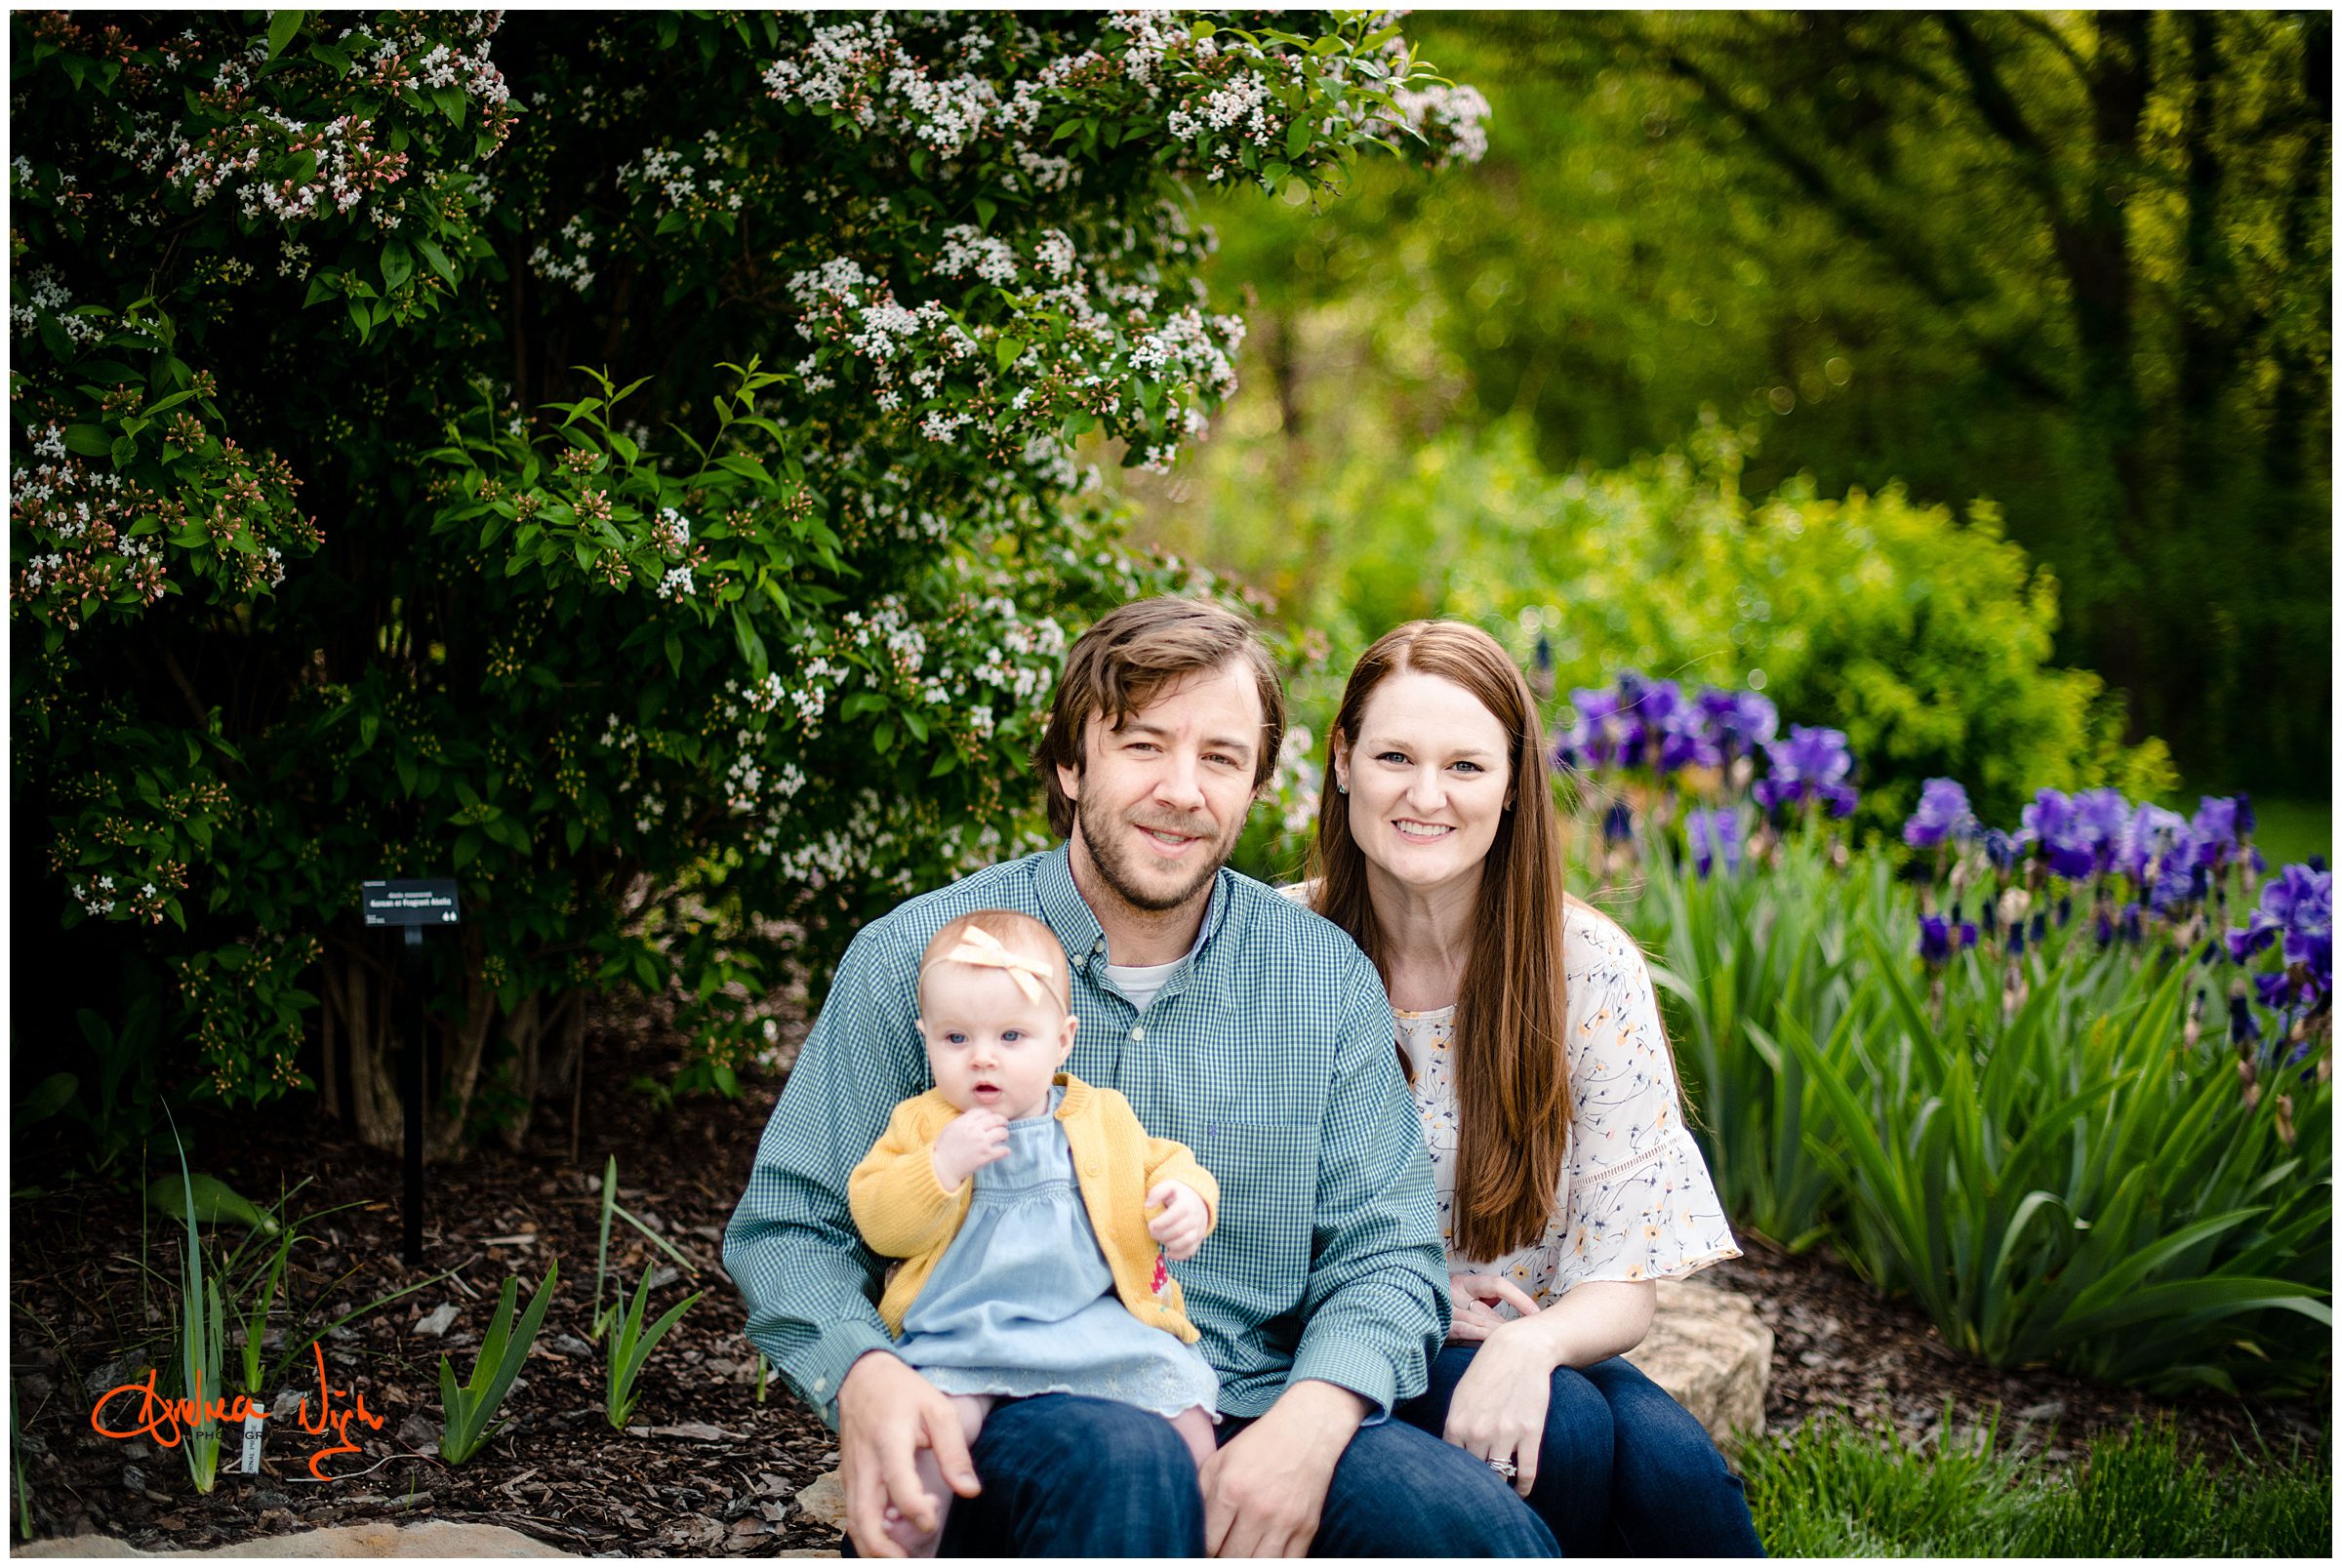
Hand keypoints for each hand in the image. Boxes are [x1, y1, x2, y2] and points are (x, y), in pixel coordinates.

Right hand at [835, 1352, 979, 1558]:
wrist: (860, 1376)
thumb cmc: (903, 1392)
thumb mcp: (938, 1410)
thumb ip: (954, 1453)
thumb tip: (971, 1491)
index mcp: (889, 1442)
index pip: (898, 1485)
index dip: (916, 1510)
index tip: (932, 1520)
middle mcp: (865, 1464)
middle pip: (864, 1519)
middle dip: (885, 1550)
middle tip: (911, 1561)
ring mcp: (852, 1474)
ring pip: (854, 1523)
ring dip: (874, 1549)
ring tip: (901, 1560)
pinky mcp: (849, 1479)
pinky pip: (852, 1515)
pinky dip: (866, 1535)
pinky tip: (889, 1543)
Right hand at [930, 1109, 1008, 1190]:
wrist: (943, 1167)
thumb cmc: (944, 1148)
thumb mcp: (950, 1128)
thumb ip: (962, 1120)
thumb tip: (975, 1117)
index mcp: (965, 1122)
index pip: (983, 1111)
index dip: (989, 1114)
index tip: (991, 1118)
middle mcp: (975, 1130)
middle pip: (996, 1119)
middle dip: (1002, 1121)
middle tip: (1003, 1125)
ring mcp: (982, 1142)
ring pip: (1002, 1132)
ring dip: (1004, 1134)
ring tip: (1002, 1138)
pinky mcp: (986, 1156)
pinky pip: (1003, 1150)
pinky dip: (1005, 1150)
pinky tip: (1003, 1151)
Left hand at [1145, 1180, 1208, 1259]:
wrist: (1197, 1201)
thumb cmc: (1178, 1195)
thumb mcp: (1169, 1186)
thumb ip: (1157, 1192)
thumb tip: (1148, 1206)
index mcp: (1187, 1204)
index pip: (1175, 1215)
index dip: (1160, 1222)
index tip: (1150, 1225)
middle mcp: (1195, 1217)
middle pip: (1178, 1230)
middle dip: (1161, 1234)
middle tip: (1152, 1232)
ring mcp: (1198, 1230)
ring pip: (1186, 1242)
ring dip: (1169, 1244)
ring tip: (1160, 1239)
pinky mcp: (1198, 1240)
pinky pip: (1190, 1251)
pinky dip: (1178, 1255)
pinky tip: (1168, 1252)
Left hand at [1199, 1380, 1361, 1556]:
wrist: (1306, 1429)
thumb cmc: (1258, 1445)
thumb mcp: (1219, 1461)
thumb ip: (1201, 1494)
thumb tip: (1190, 1527)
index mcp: (1230, 1490)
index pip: (1208, 1544)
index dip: (1204, 1549)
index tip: (1207, 1546)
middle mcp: (1258, 1509)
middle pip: (1232, 1559)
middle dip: (1225, 1556)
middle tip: (1225, 1547)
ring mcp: (1285, 1521)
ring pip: (1259, 1565)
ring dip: (1248, 1561)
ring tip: (1243, 1550)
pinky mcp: (1307, 1527)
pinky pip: (1289, 1563)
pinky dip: (1275, 1562)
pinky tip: (1265, 1552)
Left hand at [1442, 1320, 1552, 1499]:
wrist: (1520, 1350)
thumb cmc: (1487, 1372)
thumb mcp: (1461, 1396)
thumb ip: (1455, 1426)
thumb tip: (1450, 1455)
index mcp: (1457, 1423)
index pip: (1451, 1464)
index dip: (1456, 1475)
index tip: (1461, 1481)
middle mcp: (1478, 1432)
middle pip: (1474, 1473)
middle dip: (1477, 1483)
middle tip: (1479, 1491)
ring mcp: (1505, 1434)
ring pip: (1499, 1476)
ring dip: (1500, 1487)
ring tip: (1500, 1491)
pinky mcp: (1530, 1434)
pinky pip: (1525, 1473)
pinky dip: (1523, 1488)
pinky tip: (1521, 1491)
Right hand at [1447, 1271, 1539, 1342]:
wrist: (1406, 1297)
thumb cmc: (1441, 1298)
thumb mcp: (1462, 1291)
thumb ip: (1484, 1297)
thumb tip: (1508, 1308)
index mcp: (1463, 1282)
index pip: (1496, 1285)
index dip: (1518, 1298)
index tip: (1535, 1312)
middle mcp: (1454, 1293)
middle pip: (1488, 1311)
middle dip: (1509, 1326)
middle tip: (1530, 1336)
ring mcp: (1445, 1309)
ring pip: (1477, 1322)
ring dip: (1497, 1334)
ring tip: (1517, 1344)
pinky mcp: (1439, 1326)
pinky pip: (1463, 1332)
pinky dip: (1479, 1337)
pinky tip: (1492, 1348)